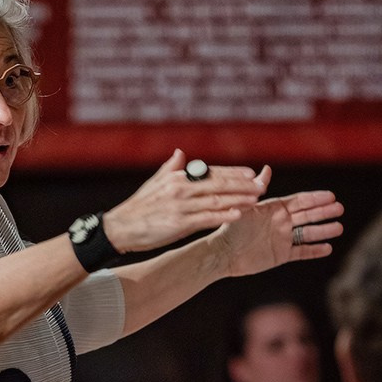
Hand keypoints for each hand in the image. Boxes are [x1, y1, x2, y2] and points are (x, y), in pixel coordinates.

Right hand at [104, 148, 269, 253]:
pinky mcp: (179, 224)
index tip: (250, 174)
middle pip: (218, 185)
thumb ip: (171, 168)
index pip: (211, 173)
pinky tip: (238, 214)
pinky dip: (223, 215)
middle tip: (261, 186)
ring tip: (257, 200)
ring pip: (217, 200)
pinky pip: (207, 218)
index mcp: (177, 178)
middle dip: (242, 185)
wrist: (120, 228)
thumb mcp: (154, 183)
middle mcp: (181, 189)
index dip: (232, 173)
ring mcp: (181, 206)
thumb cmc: (138, 208)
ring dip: (239, 199)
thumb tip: (181, 152)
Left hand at [212, 190, 344, 277]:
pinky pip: (302, 252)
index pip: (299, 201)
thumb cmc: (231, 228)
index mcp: (274, 209)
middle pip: (308, 215)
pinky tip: (328, 247)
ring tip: (339, 227)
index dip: (315, 198)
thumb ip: (258, 190)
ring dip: (324, 230)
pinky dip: (315, 250)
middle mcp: (281, 222)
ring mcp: (282, 238)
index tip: (331, 196)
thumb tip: (266, 169)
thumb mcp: (245, 207)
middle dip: (324, 212)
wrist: (224, 253)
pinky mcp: (281, 255)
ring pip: (308, 233)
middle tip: (340, 208)